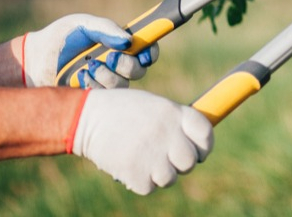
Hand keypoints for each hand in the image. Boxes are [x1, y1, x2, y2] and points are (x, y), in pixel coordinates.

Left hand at [23, 14, 158, 87]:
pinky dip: (94, 85)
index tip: (144, 53)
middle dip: (127, 65)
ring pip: (122, 86)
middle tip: (109, 58)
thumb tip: (129, 41)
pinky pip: (105, 97)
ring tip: (87, 67)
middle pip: (140, 70)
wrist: (34, 60)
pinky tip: (79, 77)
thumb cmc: (60, 38)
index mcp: (120, 44)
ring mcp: (106, 82)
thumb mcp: (82, 25)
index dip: (150, 52)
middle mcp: (117, 64)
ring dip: (107, 76)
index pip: (147, 49)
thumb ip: (106, 29)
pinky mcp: (94, 96)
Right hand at [69, 89, 213, 194]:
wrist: (86, 118)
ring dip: (159, 174)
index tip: (198, 152)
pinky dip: (140, 181)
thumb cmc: (123, 111)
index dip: (204, 146)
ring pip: (170, 179)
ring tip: (144, 161)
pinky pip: (148, 187)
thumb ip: (176, 122)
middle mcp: (167, 132)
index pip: (205, 133)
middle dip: (181, 164)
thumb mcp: (155, 106)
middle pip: (189, 162)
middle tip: (167, 159)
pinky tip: (129, 166)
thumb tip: (196, 146)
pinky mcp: (134, 172)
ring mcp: (151, 153)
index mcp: (174, 112)